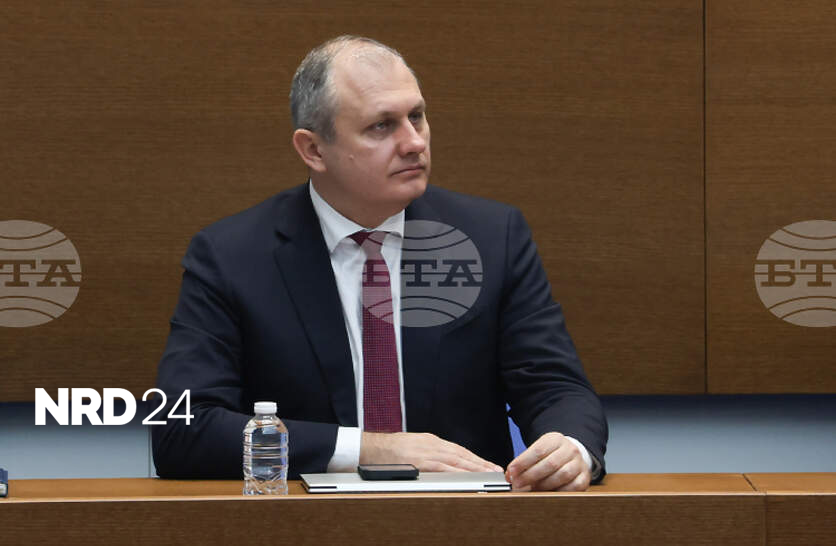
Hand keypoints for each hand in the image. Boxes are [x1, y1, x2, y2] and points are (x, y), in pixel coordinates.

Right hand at [360, 431, 502, 472]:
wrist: (370, 448)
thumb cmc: (388, 451)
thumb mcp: (412, 447)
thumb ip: (427, 453)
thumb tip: (442, 463)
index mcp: (430, 441)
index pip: (458, 450)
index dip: (474, 458)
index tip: (487, 464)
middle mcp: (431, 444)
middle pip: (462, 453)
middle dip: (480, 462)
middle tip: (495, 470)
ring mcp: (426, 451)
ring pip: (456, 459)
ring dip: (474, 467)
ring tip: (488, 473)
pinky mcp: (419, 461)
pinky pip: (442, 466)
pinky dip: (457, 471)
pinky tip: (467, 476)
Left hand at [505, 432, 590, 490]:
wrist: (572, 456)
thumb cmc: (551, 454)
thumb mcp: (539, 450)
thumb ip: (525, 461)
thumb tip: (510, 475)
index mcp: (556, 439)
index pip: (538, 450)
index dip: (523, 463)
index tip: (511, 473)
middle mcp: (570, 449)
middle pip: (550, 464)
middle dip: (530, 476)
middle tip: (517, 484)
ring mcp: (579, 463)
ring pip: (562, 475)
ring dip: (544, 485)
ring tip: (531, 489)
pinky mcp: (585, 477)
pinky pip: (573, 487)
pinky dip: (559, 492)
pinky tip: (547, 493)